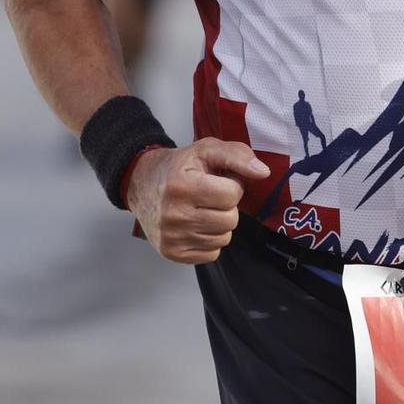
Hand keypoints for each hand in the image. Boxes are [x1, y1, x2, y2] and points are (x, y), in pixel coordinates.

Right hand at [125, 138, 270, 264]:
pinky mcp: (171, 253)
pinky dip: (209, 240)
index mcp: (182, 185)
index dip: (232, 186)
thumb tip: (263, 172)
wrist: (141, 183)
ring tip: (202, 209)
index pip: (231, 195)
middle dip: (227, 207)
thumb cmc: (178, 166)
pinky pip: (211, 254)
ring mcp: (171, 237)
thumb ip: (237, 155)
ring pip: (223, 239)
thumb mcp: (206, 150)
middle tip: (211, 196)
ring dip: (219, 224)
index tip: (218, 180)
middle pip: (230, 220)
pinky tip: (196, 225)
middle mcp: (174, 214)